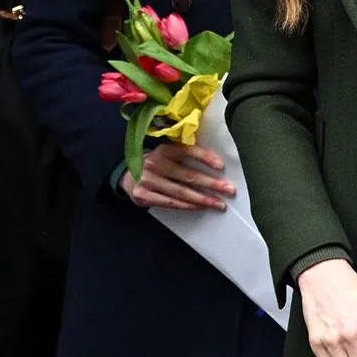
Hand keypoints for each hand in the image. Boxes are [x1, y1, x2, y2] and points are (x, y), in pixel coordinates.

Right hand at [120, 142, 234, 211]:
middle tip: (229, 189)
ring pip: (181, 192)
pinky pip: (171, 202)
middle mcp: (154, 163)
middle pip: (188, 175)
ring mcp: (148, 180)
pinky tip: (201, 206)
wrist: (127, 177)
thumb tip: (216, 162)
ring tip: (219, 203)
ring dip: (203, 199)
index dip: (204, 157)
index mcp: (162, 150)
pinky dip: (188, 206)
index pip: (186, 151)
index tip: (221, 165)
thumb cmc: (157, 165)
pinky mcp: (144, 195)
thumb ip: (184, 155)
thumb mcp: (166, 155)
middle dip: (211, 184)